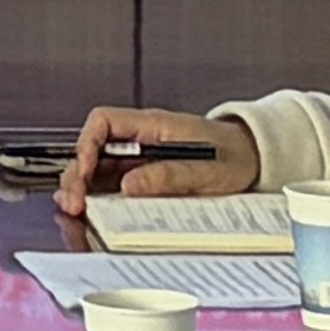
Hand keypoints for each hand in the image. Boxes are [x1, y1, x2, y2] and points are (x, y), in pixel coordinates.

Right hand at [53, 107, 259, 216]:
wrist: (256, 158)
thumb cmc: (236, 157)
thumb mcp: (208, 170)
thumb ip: (169, 175)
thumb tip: (128, 185)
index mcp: (154, 125)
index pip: (104, 121)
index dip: (87, 144)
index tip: (84, 172)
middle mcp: (142, 138)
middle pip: (94, 147)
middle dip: (77, 174)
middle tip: (73, 203)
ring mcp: (142, 157)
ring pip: (99, 166)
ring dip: (83, 186)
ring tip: (75, 209)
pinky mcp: (146, 174)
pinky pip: (114, 181)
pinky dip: (100, 195)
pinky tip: (92, 209)